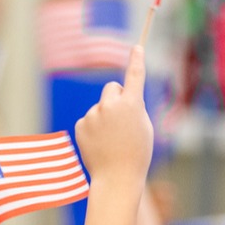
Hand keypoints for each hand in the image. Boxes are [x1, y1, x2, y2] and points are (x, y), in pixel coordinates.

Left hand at [75, 46, 152, 187]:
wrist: (116, 177)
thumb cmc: (137, 152)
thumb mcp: (143, 126)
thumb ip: (133, 107)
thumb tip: (119, 97)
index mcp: (132, 104)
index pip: (135, 75)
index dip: (137, 60)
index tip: (137, 47)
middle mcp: (110, 106)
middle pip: (112, 88)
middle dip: (116, 97)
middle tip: (123, 119)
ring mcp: (93, 115)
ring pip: (100, 107)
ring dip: (106, 117)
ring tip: (112, 140)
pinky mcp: (81, 125)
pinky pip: (90, 119)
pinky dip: (95, 128)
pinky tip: (101, 143)